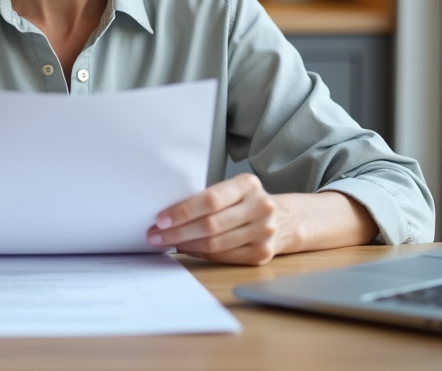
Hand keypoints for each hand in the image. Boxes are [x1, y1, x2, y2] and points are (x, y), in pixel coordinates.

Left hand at [146, 174, 291, 265]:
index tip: (161, 219)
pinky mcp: (261, 254)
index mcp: (248, 185)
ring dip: (185, 245)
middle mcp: (259, 207)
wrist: (285, 219)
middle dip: (177, 232)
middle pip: (211, 225)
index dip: (183, 211)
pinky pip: (223, 256)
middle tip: (155, 234)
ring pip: (215, 244)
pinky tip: (187, 249)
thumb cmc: (248, 202)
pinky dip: (201, 254)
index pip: (210, 200)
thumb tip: (169, 214)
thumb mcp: (234, 190)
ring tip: (166, 242)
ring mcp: (264, 232)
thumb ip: (209, 197)